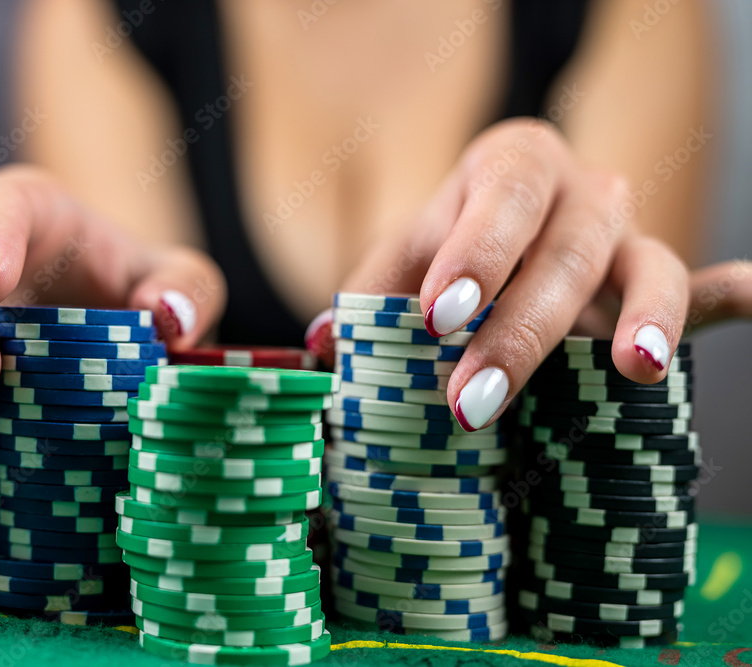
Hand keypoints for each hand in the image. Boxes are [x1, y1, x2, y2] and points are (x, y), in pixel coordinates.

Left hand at [308, 118, 749, 430]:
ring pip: (646, 265)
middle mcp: (576, 192)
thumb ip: (364, 300)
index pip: (499, 194)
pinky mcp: (658, 285)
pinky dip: (729, 298)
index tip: (440, 316)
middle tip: (474, 400)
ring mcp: (626, 238)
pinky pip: (703, 286)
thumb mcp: (396, 268)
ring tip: (634, 369)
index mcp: (505, 168)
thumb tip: (321, 349)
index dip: (475, 251)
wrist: (492, 258)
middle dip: (522, 327)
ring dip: (638, 319)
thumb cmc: (440, 264)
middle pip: (567, 245)